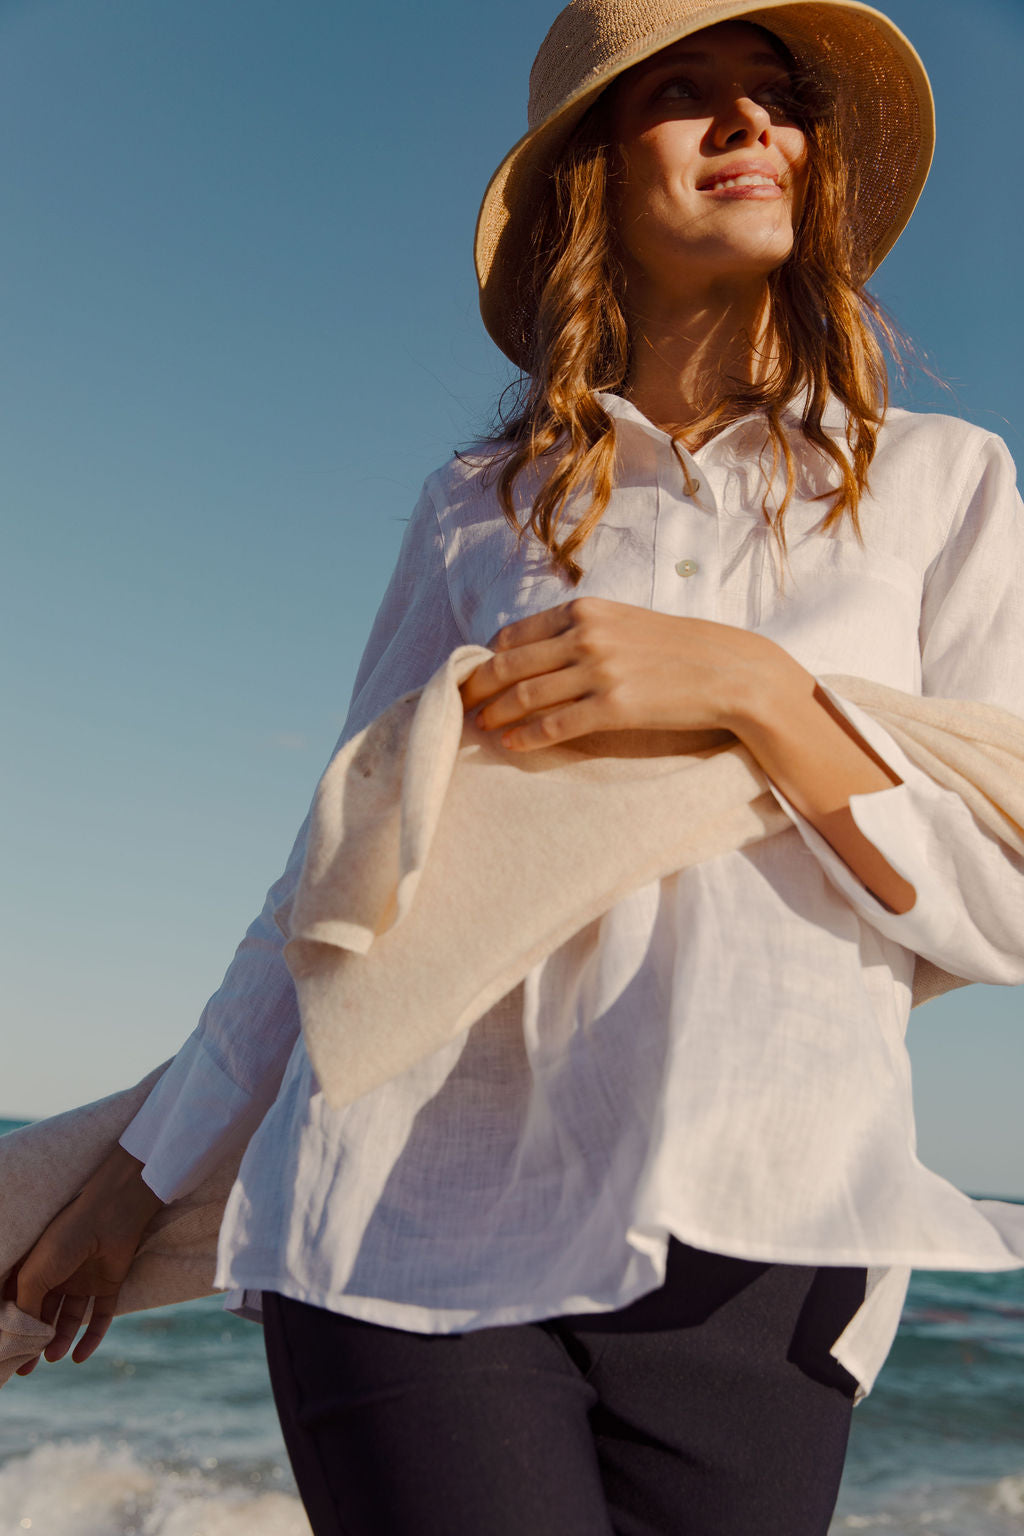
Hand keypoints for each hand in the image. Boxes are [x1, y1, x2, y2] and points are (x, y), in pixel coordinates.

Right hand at [3, 1147, 164, 1372]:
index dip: (14, 1327)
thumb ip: (26, 1306)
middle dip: (36, 1341)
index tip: (8, 1352)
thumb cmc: (65, 1239)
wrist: (111, 1216)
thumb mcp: (34, 1275)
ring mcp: (84, 1280)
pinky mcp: (108, 1285)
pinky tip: (80, 1357)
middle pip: (45, 1315)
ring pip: (71, 1319)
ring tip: (52, 1357)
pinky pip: (101, 1316)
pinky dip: (93, 1338)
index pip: (20, 1303)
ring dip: (62, 1340)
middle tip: (27, 1368)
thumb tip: (22, 1336)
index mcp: (36, 1269)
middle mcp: (59, 1275)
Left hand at [459, 596, 779, 750]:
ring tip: (480, 726)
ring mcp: (599, 670)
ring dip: (495, 713)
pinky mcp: (615, 706)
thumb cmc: (680, 649)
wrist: (731, 671)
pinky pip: (555, 724)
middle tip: (458, 704)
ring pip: (525, 695)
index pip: (516, 634)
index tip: (475, 675)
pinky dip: (526, 736)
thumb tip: (542, 652)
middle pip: (510, 664)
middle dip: (477, 686)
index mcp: (586, 610)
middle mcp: (586, 635)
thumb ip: (584, 631)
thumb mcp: (626, 623)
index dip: (488, 657)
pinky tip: (512, 744)